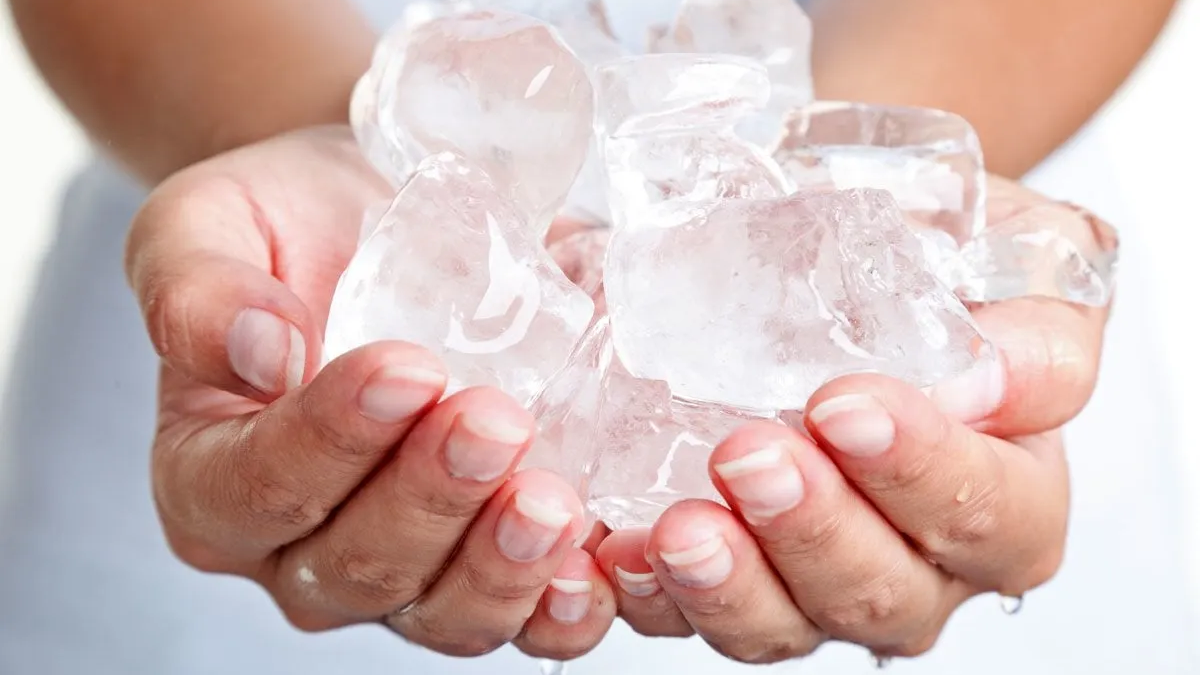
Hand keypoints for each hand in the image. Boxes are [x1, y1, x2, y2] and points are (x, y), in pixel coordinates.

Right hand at [125, 126, 615, 659]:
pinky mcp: (492, 563)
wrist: (382, 221)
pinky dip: (566, 605)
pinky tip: (600, 562)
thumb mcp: (210, 222)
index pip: (259, 487)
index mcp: (211, 478)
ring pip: (446, 613)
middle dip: (433, 499)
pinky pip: (529, 619)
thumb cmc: (289, 227)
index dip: (332, 440)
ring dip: (504, 565)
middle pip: (360, 564)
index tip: (406, 369)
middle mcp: (302, 548)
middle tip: (496, 423)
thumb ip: (198, 288)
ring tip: (553, 500)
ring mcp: (406, 571)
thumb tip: (259, 354)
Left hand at [595, 177, 1110, 662]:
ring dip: (729, 583)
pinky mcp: (726, 578)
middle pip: (883, 593)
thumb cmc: (940, 266)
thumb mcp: (1018, 264)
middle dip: (812, 530)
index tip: (846, 406)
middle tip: (751, 455)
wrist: (839, 256)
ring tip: (679, 527)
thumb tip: (994, 380)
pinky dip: (648, 590)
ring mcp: (812, 581)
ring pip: (783, 626)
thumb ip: (1036, 326)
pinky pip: (684, 615)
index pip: (995, 516)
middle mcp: (915, 561)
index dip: (925, 473)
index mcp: (1006, 493)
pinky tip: (617, 548)